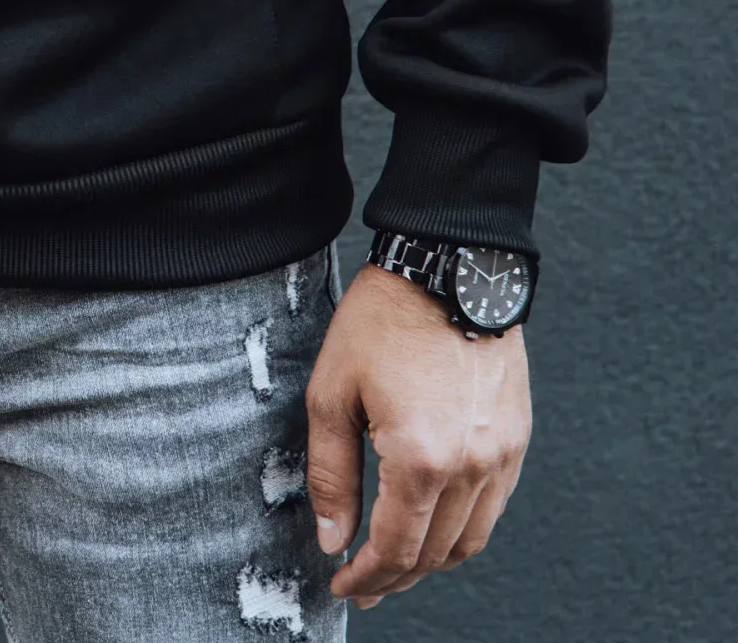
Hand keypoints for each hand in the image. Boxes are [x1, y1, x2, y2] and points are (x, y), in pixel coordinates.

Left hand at [305, 260, 531, 608]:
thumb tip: (332, 537)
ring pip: (470, 539)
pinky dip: (463, 526)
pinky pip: (494, 505)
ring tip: (398, 562)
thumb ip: (331, 473)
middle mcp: (471, 466)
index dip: (366, 577)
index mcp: (421, 460)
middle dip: (396, 577)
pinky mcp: (517, 437)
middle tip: (365, 582)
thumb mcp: (333, 391)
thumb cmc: (384, 319)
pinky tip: (435, 519)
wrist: (448, 265)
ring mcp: (502, 454)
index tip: (342, 583)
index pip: (396, 550)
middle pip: (434, 553)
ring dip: (433, 559)